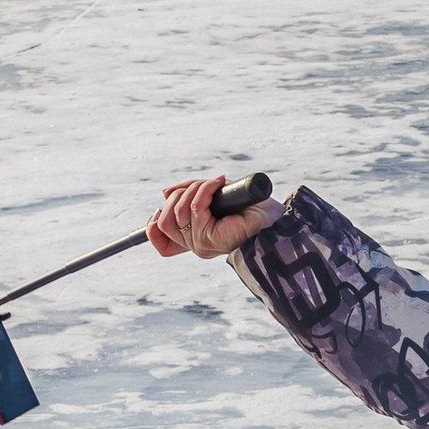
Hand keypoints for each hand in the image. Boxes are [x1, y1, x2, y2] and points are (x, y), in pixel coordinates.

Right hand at [149, 173, 282, 258]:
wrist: (274, 216)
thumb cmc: (249, 206)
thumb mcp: (213, 195)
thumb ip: (189, 193)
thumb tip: (165, 193)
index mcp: (196, 239)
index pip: (163, 245)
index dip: (154, 228)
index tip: (159, 209)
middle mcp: (195, 245)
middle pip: (164, 221)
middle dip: (179, 195)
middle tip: (203, 186)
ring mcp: (201, 245)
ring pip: (177, 213)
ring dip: (194, 190)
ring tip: (214, 184)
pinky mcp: (209, 240)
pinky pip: (195, 209)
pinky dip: (204, 190)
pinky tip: (218, 184)